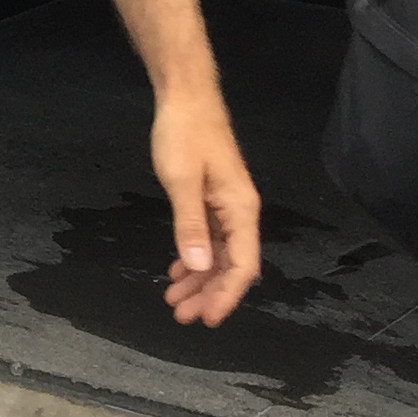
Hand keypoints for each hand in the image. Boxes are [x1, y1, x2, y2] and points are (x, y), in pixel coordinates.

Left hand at [152, 88, 260, 325]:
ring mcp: (226, 206)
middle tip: (183, 316)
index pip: (243, 265)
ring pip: (218, 255)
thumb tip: (200, 266)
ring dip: (199, 279)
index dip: (227, 294)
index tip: (209, 318)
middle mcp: (239, 212)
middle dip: (209, 293)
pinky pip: (209, 239)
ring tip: (175, 300)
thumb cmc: (185, 134)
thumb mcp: (182, 181)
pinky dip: (194, 257)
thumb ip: (191, 225)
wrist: (185, 99)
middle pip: (232, 265)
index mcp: (240, 209)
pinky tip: (178, 270)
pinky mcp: (211, 200)